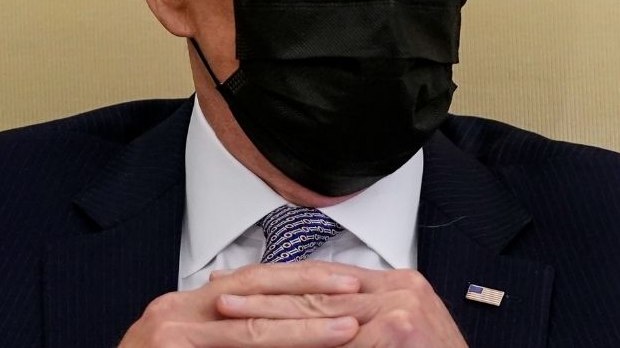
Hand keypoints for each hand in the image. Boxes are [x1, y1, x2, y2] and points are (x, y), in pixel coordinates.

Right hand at [119, 263, 361, 346]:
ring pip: (250, 332)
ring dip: (303, 332)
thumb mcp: (184, 342)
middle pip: (256, 296)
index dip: (302, 279)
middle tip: (357, 296)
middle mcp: (174, 314)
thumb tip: (267, 312)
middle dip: (312, 297)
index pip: (254, 281)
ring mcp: (169, 338)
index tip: (345, 282)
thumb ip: (222, 326)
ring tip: (346, 329)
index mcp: (183, 306)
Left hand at [212, 262, 466, 347]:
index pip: (326, 279)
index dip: (278, 283)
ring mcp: (403, 312)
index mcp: (398, 287)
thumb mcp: (393, 335)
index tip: (236, 286)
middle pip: (316, 293)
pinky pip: (334, 340)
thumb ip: (355, 325)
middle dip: (262, 298)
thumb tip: (309, 322)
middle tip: (216, 298)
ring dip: (267, 323)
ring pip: (318, 317)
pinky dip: (300, 342)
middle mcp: (402, 291)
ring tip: (226, 318)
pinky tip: (261, 341)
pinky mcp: (398, 331)